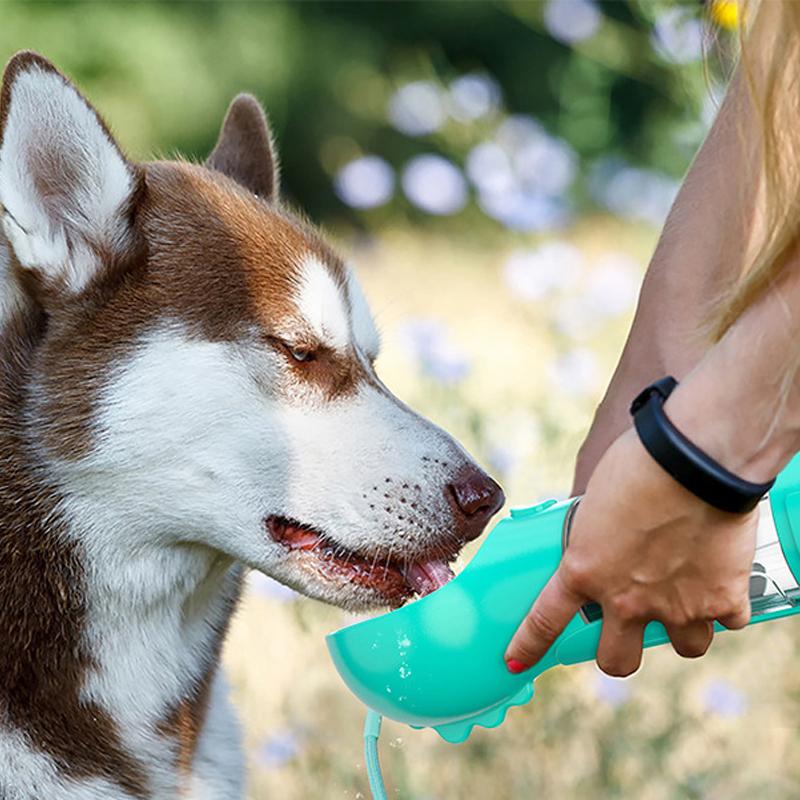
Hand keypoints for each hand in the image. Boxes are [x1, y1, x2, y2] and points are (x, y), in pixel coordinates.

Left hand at [505, 428, 756, 676]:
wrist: (694, 460)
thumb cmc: (638, 463)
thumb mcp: (593, 501)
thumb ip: (591, 532)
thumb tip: (596, 537)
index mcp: (584, 570)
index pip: (545, 620)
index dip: (528, 646)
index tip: (516, 662)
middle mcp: (626, 599)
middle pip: (617, 661)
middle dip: (619, 652)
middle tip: (627, 628)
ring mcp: (676, 606)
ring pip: (683, 647)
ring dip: (684, 628)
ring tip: (687, 598)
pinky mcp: (722, 600)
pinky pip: (728, 620)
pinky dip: (727, 604)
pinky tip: (724, 579)